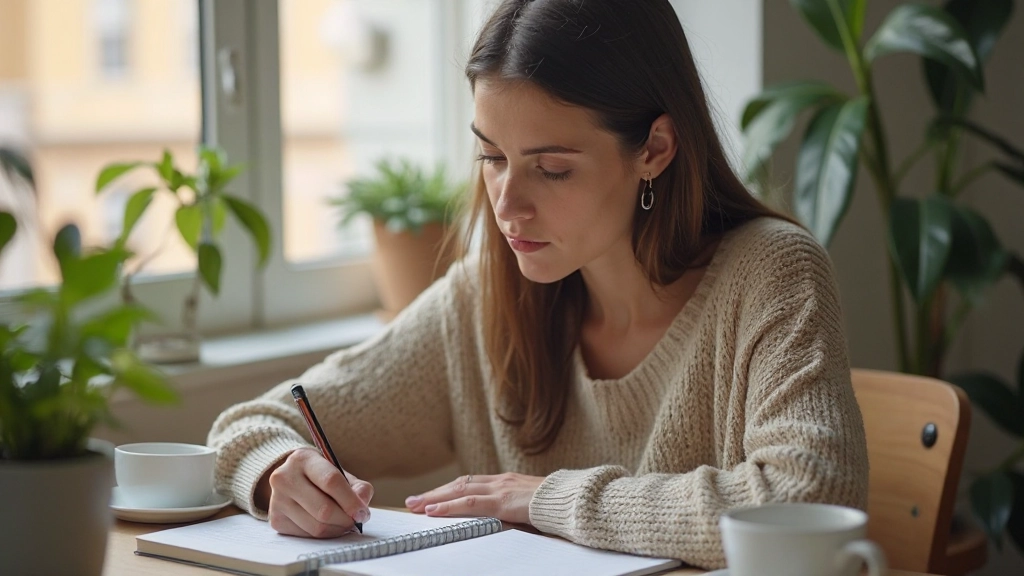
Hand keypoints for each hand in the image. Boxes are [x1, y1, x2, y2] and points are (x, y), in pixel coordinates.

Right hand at [262, 448, 374, 537]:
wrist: (290, 478)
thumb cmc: (321, 475)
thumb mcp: (340, 472)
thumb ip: (357, 487)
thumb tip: (361, 509)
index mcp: (303, 458)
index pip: (331, 481)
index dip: (351, 500)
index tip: (363, 513)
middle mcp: (284, 478)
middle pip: (324, 510)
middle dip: (346, 519)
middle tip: (356, 521)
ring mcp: (277, 500)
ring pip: (316, 527)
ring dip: (337, 529)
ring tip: (344, 523)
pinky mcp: (275, 519)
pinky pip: (307, 536)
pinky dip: (323, 535)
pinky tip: (327, 525)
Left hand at [404, 473, 544, 524]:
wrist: (574, 501)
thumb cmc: (557, 507)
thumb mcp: (531, 508)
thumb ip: (514, 512)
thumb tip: (499, 523)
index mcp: (507, 481)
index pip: (471, 484)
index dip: (449, 490)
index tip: (432, 497)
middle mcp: (500, 481)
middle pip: (459, 484)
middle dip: (435, 493)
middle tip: (412, 501)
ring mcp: (501, 489)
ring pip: (459, 491)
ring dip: (434, 498)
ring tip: (415, 505)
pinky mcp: (503, 501)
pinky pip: (470, 503)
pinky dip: (448, 506)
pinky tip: (432, 510)